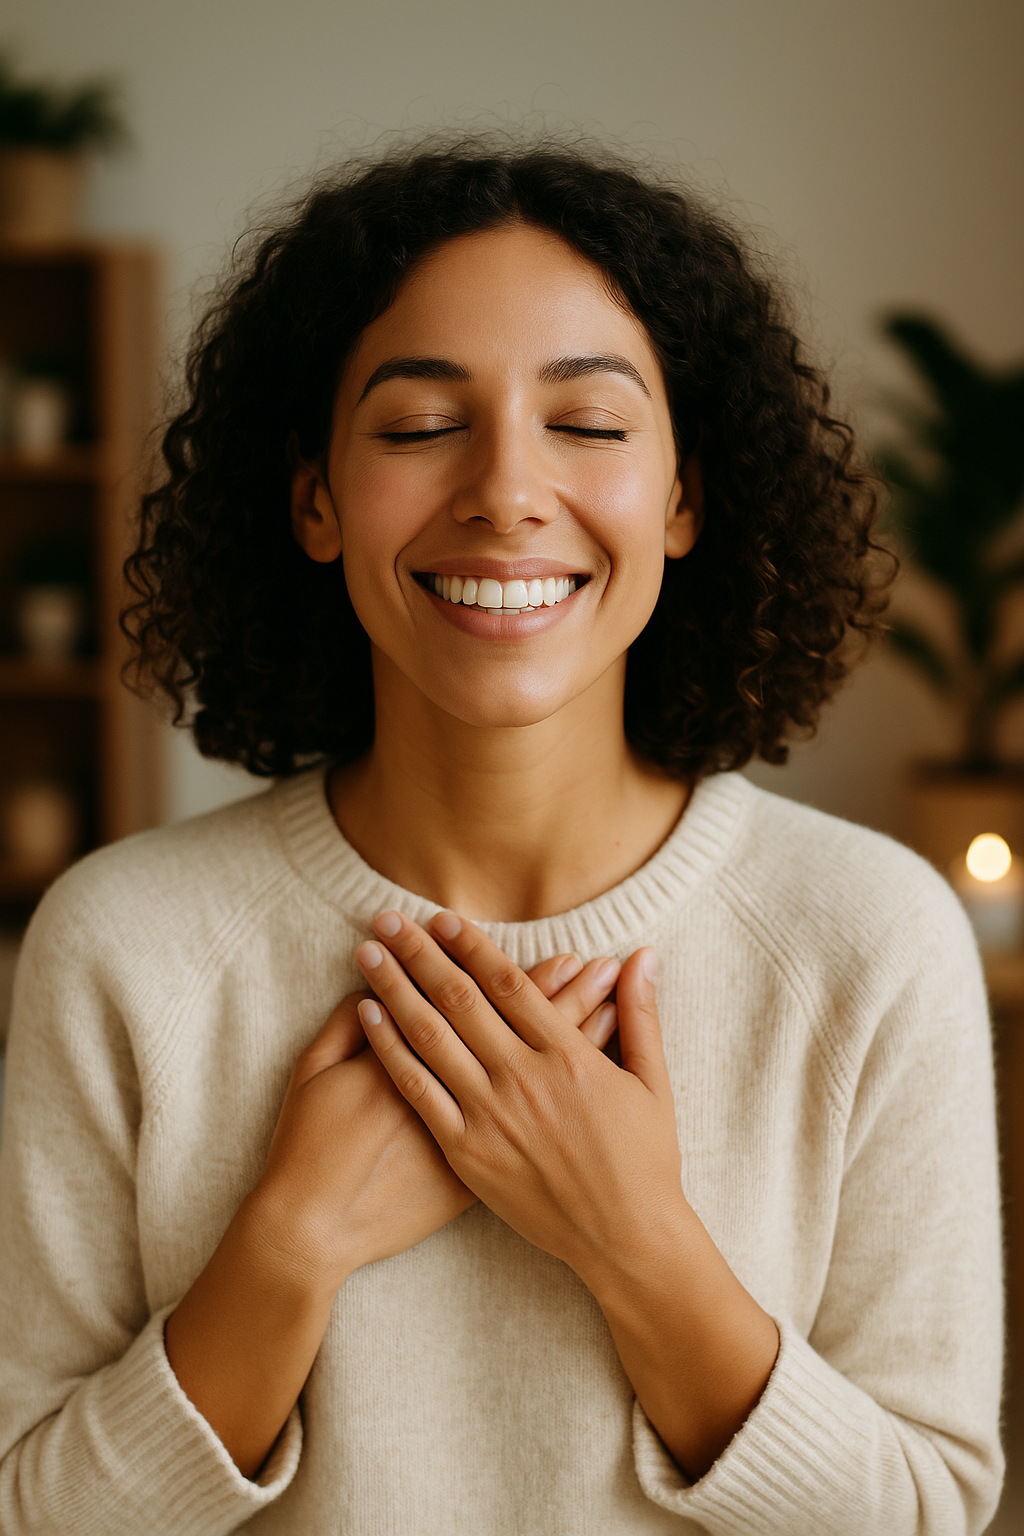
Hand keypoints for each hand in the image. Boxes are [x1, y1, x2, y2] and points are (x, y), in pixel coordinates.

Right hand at [164, 945, 620, 1478]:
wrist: (315, 1227)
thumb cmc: (306, 1147)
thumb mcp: (311, 1072)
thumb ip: (342, 1025)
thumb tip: (368, 992)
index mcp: (420, 1058)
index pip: (474, 1000)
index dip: (500, 968)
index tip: (535, 945)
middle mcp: (455, 1092)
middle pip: (518, 1027)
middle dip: (554, 987)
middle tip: (585, 957)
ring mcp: (477, 1132)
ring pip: (538, 1066)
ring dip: (574, 1022)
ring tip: (603, 987)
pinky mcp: (479, 1168)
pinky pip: (538, 1120)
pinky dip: (564, 1086)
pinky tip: (593, 1052)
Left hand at [354, 909, 684, 1285]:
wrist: (625, 1241)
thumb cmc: (645, 1162)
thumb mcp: (653, 1083)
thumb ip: (641, 1014)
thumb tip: (643, 955)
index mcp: (568, 1056)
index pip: (508, 983)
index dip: (471, 945)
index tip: (441, 916)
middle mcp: (523, 1078)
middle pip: (459, 999)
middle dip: (420, 953)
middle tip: (389, 917)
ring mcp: (490, 1115)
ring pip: (431, 1037)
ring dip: (395, 989)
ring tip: (368, 952)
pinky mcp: (467, 1151)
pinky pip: (419, 1091)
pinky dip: (390, 1050)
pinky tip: (368, 1018)